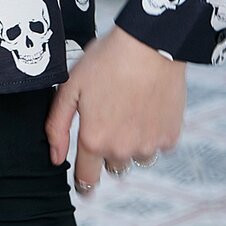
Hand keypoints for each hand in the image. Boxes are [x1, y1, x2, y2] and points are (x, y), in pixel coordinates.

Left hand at [44, 24, 185, 193]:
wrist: (149, 45)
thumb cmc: (108, 60)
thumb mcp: (71, 86)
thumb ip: (58, 125)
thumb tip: (56, 157)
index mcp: (94, 139)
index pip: (86, 180)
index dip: (83, 179)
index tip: (84, 176)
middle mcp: (121, 150)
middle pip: (112, 165)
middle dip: (108, 149)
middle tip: (109, 117)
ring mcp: (148, 146)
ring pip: (135, 157)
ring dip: (131, 142)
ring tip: (128, 108)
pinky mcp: (170, 138)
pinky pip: (157, 145)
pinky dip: (152, 131)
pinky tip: (146, 106)